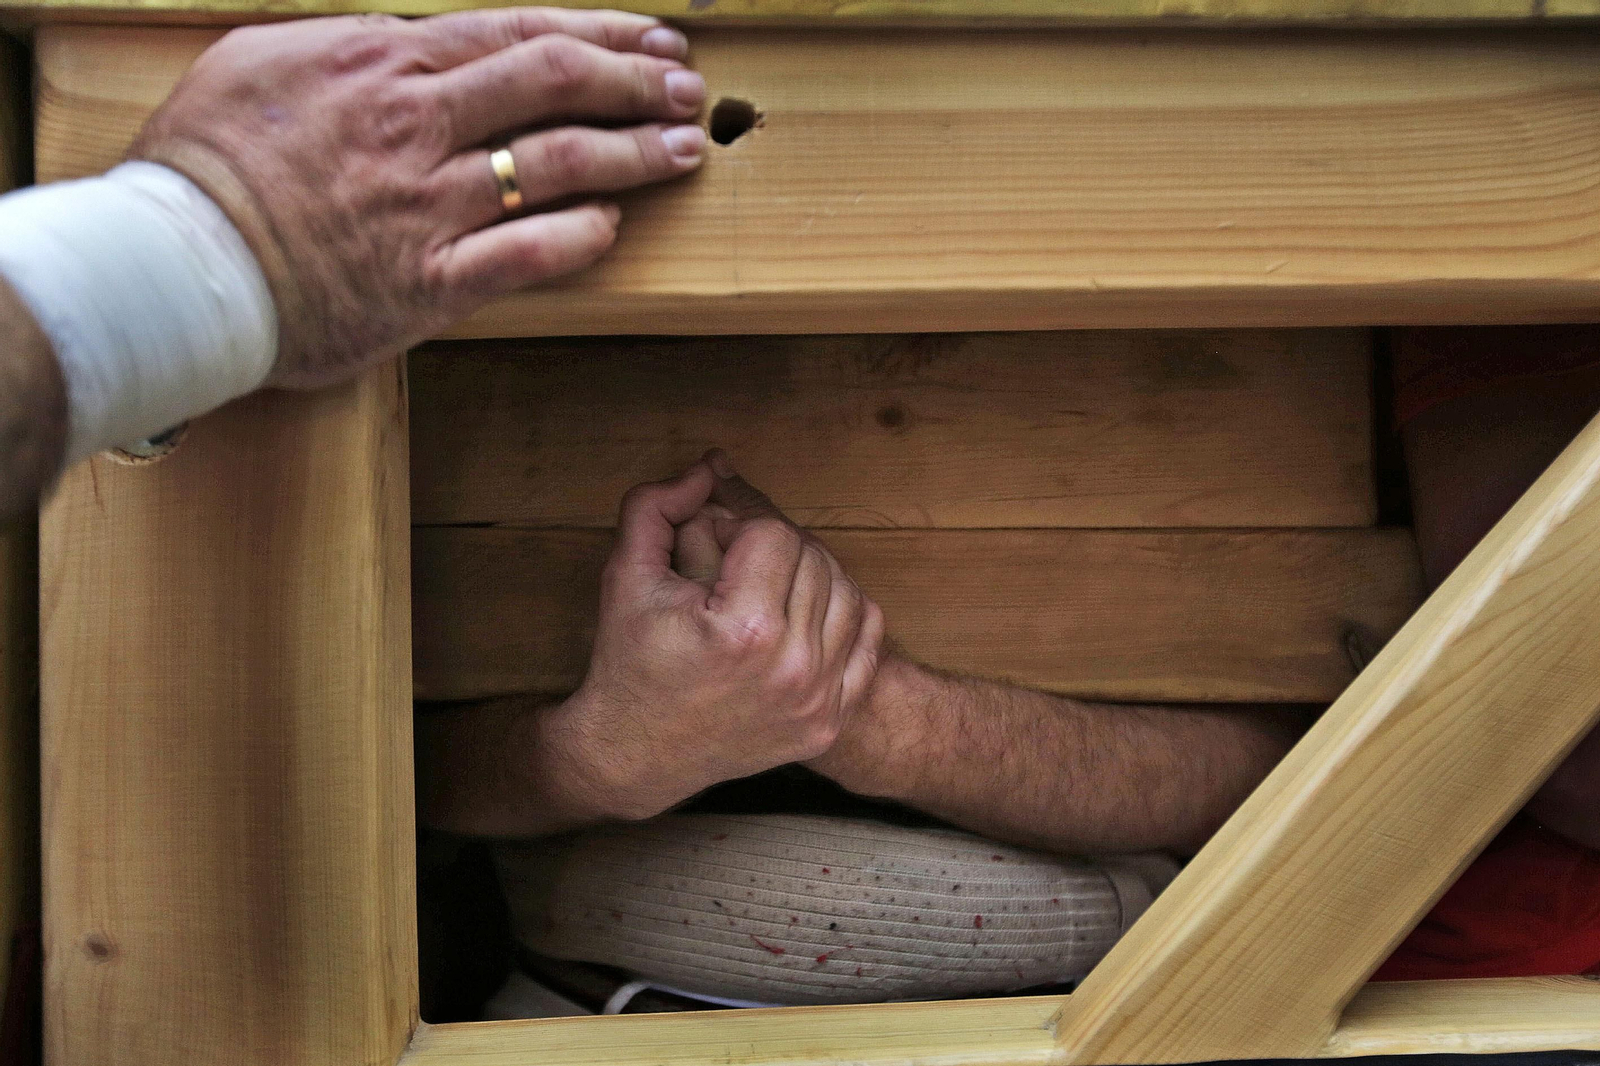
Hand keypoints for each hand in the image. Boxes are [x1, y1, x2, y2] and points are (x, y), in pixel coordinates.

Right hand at [131, 8, 706, 387]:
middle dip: (637, 83)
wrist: (172, 262)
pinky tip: (613, 226)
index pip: (519, 33)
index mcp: (384, 64)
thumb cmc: (207, 162)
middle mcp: (417, 124)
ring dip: (633, 154)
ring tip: (683, 151)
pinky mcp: (429, 282)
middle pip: (556, 84)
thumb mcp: (268, 62)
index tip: (651, 40)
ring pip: (558, 163)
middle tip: (688, 91)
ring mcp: (428, 204)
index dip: (601, 35)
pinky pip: (528, 254)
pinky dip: (580, 237)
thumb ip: (353, 48)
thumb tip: (409, 41)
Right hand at [556, 457, 883, 819]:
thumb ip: (656, 505)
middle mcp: (791, 667)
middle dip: (774, 547)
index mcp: (743, 629)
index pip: (774, 533)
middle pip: (814, 558)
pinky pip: (868, 637)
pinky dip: (844, 612)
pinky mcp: (830, 719)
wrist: (638, 753)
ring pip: (847, 591)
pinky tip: (803, 613)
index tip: (715, 544)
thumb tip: (710, 467)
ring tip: (766, 585)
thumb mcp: (624, 574)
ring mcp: (817, 698)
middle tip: (736, 563)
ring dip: (811, 575)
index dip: (741, 525)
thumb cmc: (629, 661)